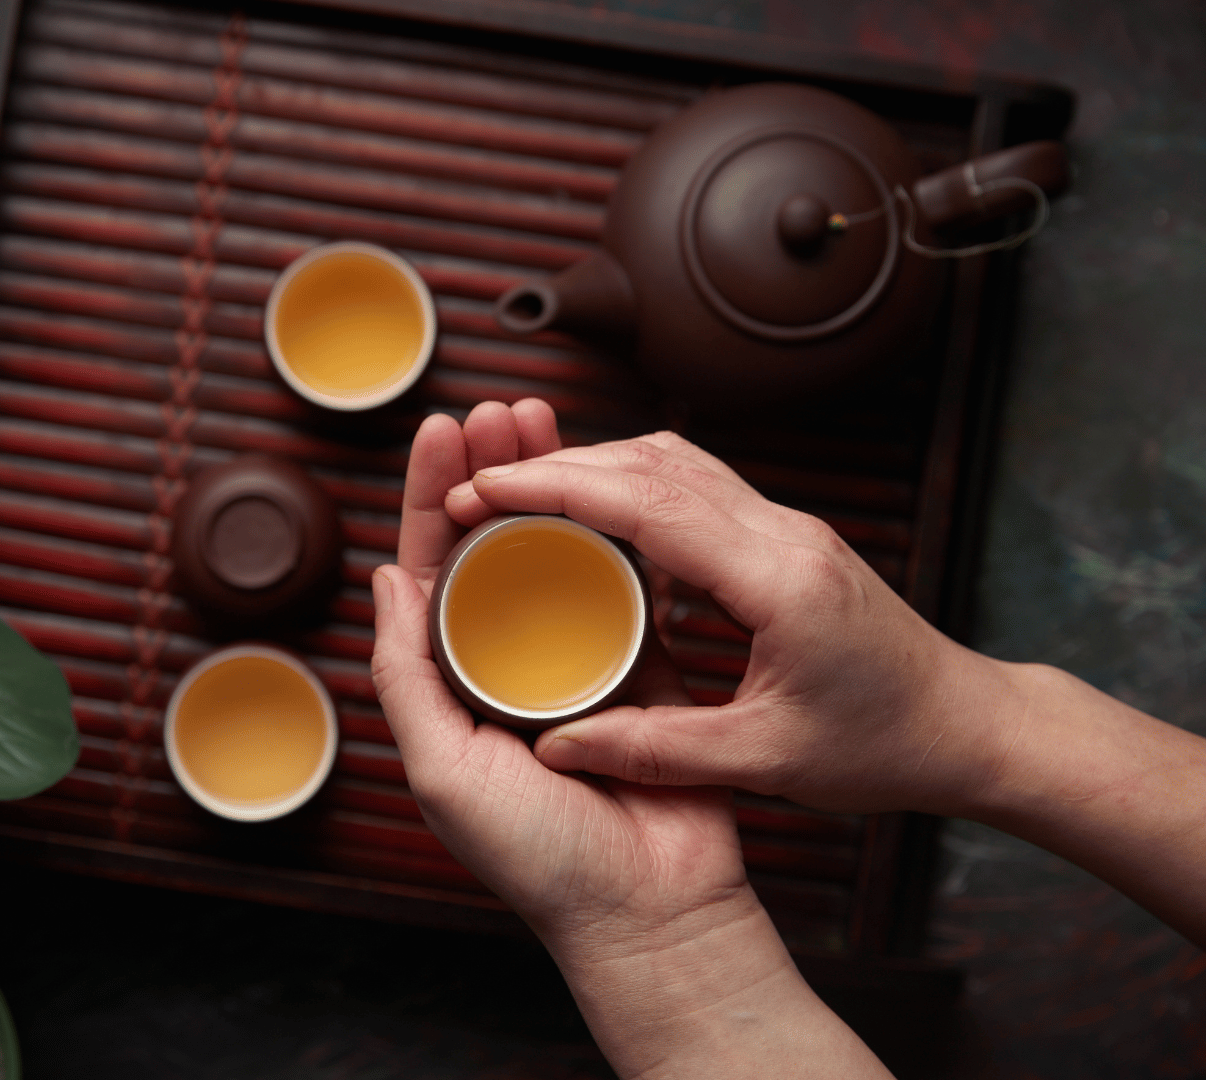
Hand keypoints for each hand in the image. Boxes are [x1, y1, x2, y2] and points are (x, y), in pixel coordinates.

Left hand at [376, 401, 750, 945]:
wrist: (650, 909)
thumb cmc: (538, 856)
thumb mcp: (442, 767)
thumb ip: (407, 675)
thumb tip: (384, 579)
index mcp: (451, 683)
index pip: (433, 571)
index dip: (433, 497)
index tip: (443, 429)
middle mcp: (507, 663)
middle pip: (493, 545)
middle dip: (492, 471)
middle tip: (503, 407)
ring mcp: (575, 660)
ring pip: (555, 550)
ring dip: (550, 485)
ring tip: (548, 421)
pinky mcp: (642, 665)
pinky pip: (622, 584)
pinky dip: (612, 530)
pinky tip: (607, 480)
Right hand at [448, 427, 1023, 818]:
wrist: (968, 725)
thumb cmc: (882, 747)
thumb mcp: (764, 761)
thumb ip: (656, 750)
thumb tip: (559, 747)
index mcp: (775, 577)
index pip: (643, 501)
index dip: (552, 487)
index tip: (482, 490)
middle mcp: (781, 532)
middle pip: (650, 462)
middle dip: (555, 464)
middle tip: (478, 484)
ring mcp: (787, 527)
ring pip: (673, 462)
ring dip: (593, 466)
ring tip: (521, 493)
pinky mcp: (786, 539)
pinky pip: (696, 488)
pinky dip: (631, 487)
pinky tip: (593, 520)